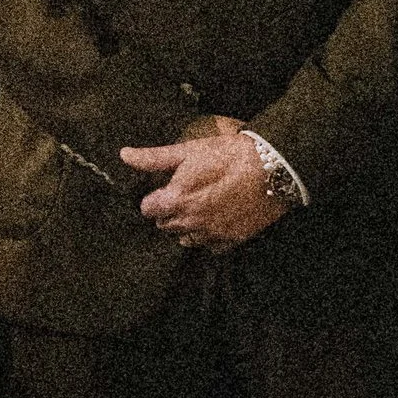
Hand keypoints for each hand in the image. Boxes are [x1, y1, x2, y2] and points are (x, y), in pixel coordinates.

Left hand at [119, 117, 286, 249]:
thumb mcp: (189, 150)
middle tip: (185, 194)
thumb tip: (124, 155)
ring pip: (185, 239)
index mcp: (175, 200)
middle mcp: (190, 222)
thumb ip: (154, 158)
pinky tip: (218, 218)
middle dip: (170, 212)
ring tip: (201, 207)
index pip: (147, 209)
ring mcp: (212, 234)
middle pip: (165, 225)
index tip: (165, 189)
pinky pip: (210, 246)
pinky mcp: (232, 240)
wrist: (273, 167)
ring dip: (188, 226)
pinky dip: (210, 236)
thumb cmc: (229, 155)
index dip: (155, 197)